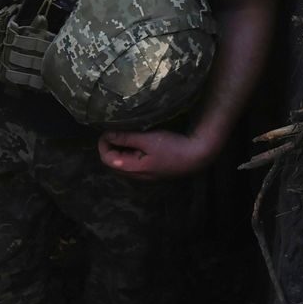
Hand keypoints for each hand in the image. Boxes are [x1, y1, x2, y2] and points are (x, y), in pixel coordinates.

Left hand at [98, 129, 219, 179]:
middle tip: (118, 128)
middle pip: (115, 161)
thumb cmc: (172, 147)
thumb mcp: (147, 139)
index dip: (104, 143)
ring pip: (125, 160)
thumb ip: (126, 137)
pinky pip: (135, 160)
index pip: (107, 158)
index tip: (109, 128)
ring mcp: (146, 173)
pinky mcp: (153, 169)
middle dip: (112, 144)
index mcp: (133, 168)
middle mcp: (137, 175)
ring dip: (123, 146)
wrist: (197, 156)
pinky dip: (133, 149)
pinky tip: (141, 139)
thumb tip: (107, 134)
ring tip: (129, 132)